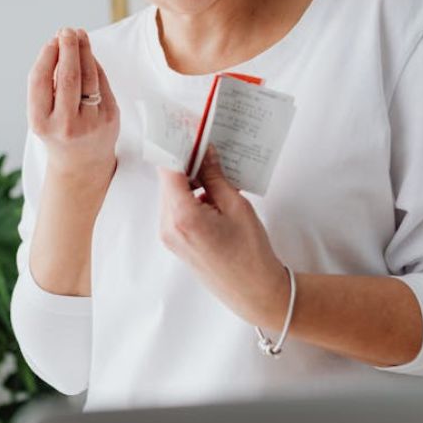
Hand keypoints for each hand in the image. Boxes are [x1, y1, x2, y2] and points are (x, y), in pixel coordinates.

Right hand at [27, 27, 119, 193]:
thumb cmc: (57, 131)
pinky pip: (102, 84)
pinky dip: (94, 66)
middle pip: (68, 76)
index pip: (40, 81)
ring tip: (79, 35)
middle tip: (67, 30)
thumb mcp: (42, 114)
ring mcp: (90, 123)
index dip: (46, 56)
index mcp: (40, 122)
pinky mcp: (110, 119)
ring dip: (84, 51)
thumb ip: (47, 85)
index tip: (51, 40)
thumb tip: (59, 45)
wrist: (81, 165)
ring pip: (89, 77)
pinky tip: (88, 56)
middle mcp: (65, 124)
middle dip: (68, 48)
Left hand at [156, 146, 290, 328]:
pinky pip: (177, 209)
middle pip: (169, 180)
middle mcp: (168, 226)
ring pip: (173, 194)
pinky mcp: (176, 242)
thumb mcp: (237, 206)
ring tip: (216, 170)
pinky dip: (191, 196)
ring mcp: (169, 236)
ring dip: (190, 179)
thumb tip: (205, 152)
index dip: (178, 146)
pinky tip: (214, 191)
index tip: (189, 130)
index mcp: (182, 216)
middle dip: (186, 161)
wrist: (254, 292)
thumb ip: (216, 176)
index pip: (169, 168)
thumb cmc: (250, 253)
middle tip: (206, 144)